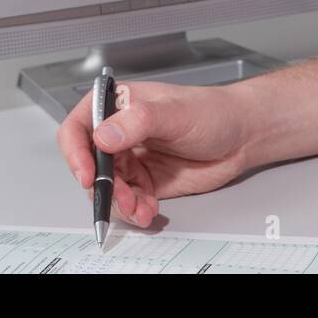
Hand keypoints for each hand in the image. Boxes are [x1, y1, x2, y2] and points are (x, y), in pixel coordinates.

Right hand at [56, 81, 250, 228]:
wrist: (242, 136)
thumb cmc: (212, 111)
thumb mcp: (175, 113)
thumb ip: (139, 122)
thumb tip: (104, 135)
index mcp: (119, 105)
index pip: (80, 126)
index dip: (76, 151)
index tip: (87, 173)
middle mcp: (121, 133)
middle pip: (91, 164)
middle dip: (102, 186)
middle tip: (122, 197)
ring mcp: (133, 159)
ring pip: (108, 188)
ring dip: (119, 203)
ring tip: (140, 208)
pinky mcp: (147, 181)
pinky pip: (129, 201)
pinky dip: (134, 211)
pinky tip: (148, 212)